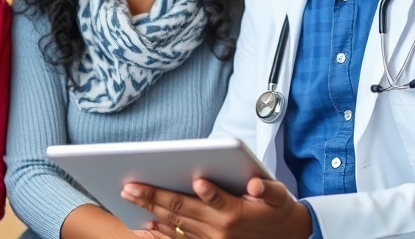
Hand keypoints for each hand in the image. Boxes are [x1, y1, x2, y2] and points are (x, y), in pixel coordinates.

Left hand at [122, 178, 310, 238]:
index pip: (215, 200)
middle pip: (182, 210)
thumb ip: (267, 189)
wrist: (285, 236)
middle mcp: (220, 229)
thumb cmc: (277, 209)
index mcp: (236, 212)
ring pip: (175, 224)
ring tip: (129, 197)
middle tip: (130, 186)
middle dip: (154, 196)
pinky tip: (145, 224)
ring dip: (151, 210)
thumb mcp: (279, 196)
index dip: (207, 192)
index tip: (195, 181)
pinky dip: (161, 232)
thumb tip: (255, 186)